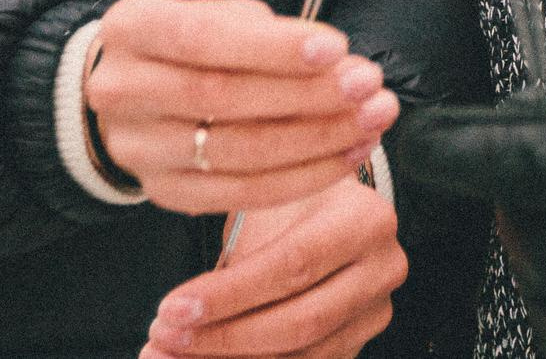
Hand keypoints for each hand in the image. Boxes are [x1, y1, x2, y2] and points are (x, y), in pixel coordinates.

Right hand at [87, 0, 397, 214]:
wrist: (135, 93)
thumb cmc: (193, 45)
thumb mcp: (217, 16)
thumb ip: (265, 32)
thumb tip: (335, 61)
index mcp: (133, 28)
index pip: (201, 38)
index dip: (272, 47)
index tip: (336, 48)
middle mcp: (123, 90)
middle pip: (221, 99)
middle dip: (307, 95)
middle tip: (368, 87)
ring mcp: (138, 148)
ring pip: (236, 152)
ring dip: (316, 139)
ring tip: (370, 121)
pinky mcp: (164, 192)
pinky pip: (241, 194)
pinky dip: (302, 177)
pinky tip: (347, 155)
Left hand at [140, 175, 405, 358]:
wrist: (327, 210)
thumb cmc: (288, 202)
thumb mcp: (266, 204)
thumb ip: (237, 254)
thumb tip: (176, 314)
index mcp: (366, 219)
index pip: (292, 265)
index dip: (229, 294)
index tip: (170, 309)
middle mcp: (383, 269)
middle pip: (299, 322)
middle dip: (222, 339)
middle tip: (162, 340)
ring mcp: (375, 313)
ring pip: (301, 357)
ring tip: (168, 357)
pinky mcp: (359, 344)